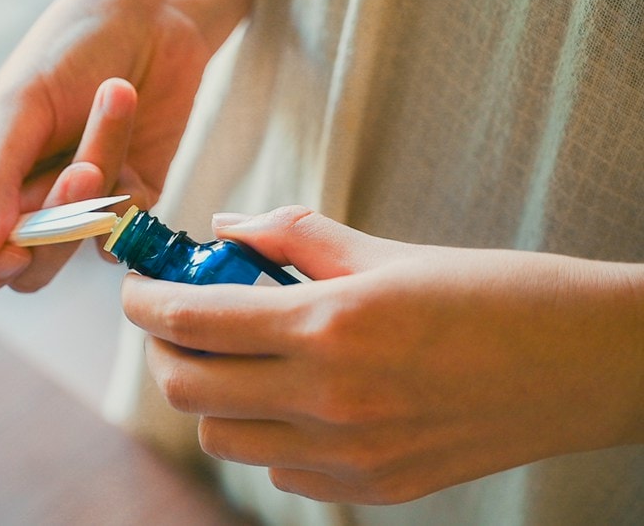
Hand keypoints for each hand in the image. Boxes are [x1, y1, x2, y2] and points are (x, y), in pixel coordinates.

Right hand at [0, 0, 251, 293]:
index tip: (6, 253)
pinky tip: (135, 150)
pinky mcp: (121, 205)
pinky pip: (120, 235)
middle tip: (82, 171)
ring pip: (73, 248)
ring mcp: (72, 209)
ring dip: (97, 195)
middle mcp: (20, 203)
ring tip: (111, 114)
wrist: (155, 20)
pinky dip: (130, 201)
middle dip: (51, 230)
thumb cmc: (71, 47)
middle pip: (20, 267)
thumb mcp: (20, 105)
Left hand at [123, 206, 643, 503]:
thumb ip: (291, 239)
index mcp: (329, 327)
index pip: (192, 322)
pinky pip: (280, 469)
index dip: (145, 303)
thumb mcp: (385, 251)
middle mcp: (328, 402)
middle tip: (179, 319)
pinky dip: (265, 432)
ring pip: (224, 438)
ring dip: (211, 393)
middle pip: (188, 391)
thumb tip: (225, 231)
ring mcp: (349, 456)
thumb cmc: (491, 292)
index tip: (136, 289)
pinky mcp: (373, 488)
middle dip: (165, 350)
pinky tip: (294, 397)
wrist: (583, 365)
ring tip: (237, 356)